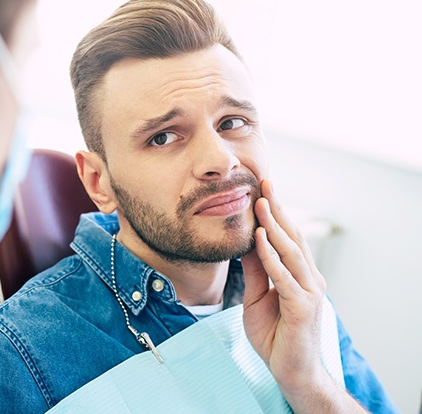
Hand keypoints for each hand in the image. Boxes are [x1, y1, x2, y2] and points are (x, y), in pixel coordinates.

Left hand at [241, 180, 363, 411]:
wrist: (290, 372)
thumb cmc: (275, 335)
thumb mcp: (256, 297)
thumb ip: (254, 271)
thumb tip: (245, 242)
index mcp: (300, 276)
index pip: (288, 238)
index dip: (277, 214)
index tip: (264, 190)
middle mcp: (309, 279)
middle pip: (293, 237)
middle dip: (278, 209)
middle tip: (266, 183)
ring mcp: (308, 293)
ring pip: (291, 252)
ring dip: (275, 225)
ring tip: (262, 203)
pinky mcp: (302, 308)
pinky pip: (283, 277)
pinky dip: (272, 256)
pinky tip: (262, 238)